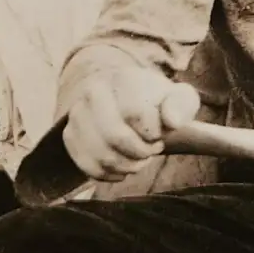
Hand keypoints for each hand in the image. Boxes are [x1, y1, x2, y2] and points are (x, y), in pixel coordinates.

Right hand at [63, 67, 199, 180]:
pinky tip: (122, 166)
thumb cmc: (158, 104)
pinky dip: (110, 174)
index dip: (153, 134)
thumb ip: (183, 104)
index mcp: (122, 78)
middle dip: (140, 152)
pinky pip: (88, 167)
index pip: (135, 114)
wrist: (130, 104)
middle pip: (115, 136)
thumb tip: (172, 121)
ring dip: (127, 165)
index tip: (160, 134)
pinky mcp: (70, 136)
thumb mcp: (179, 98)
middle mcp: (94, 92)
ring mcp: (78, 114)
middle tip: (151, 150)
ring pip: (101, 155)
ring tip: (139, 159)